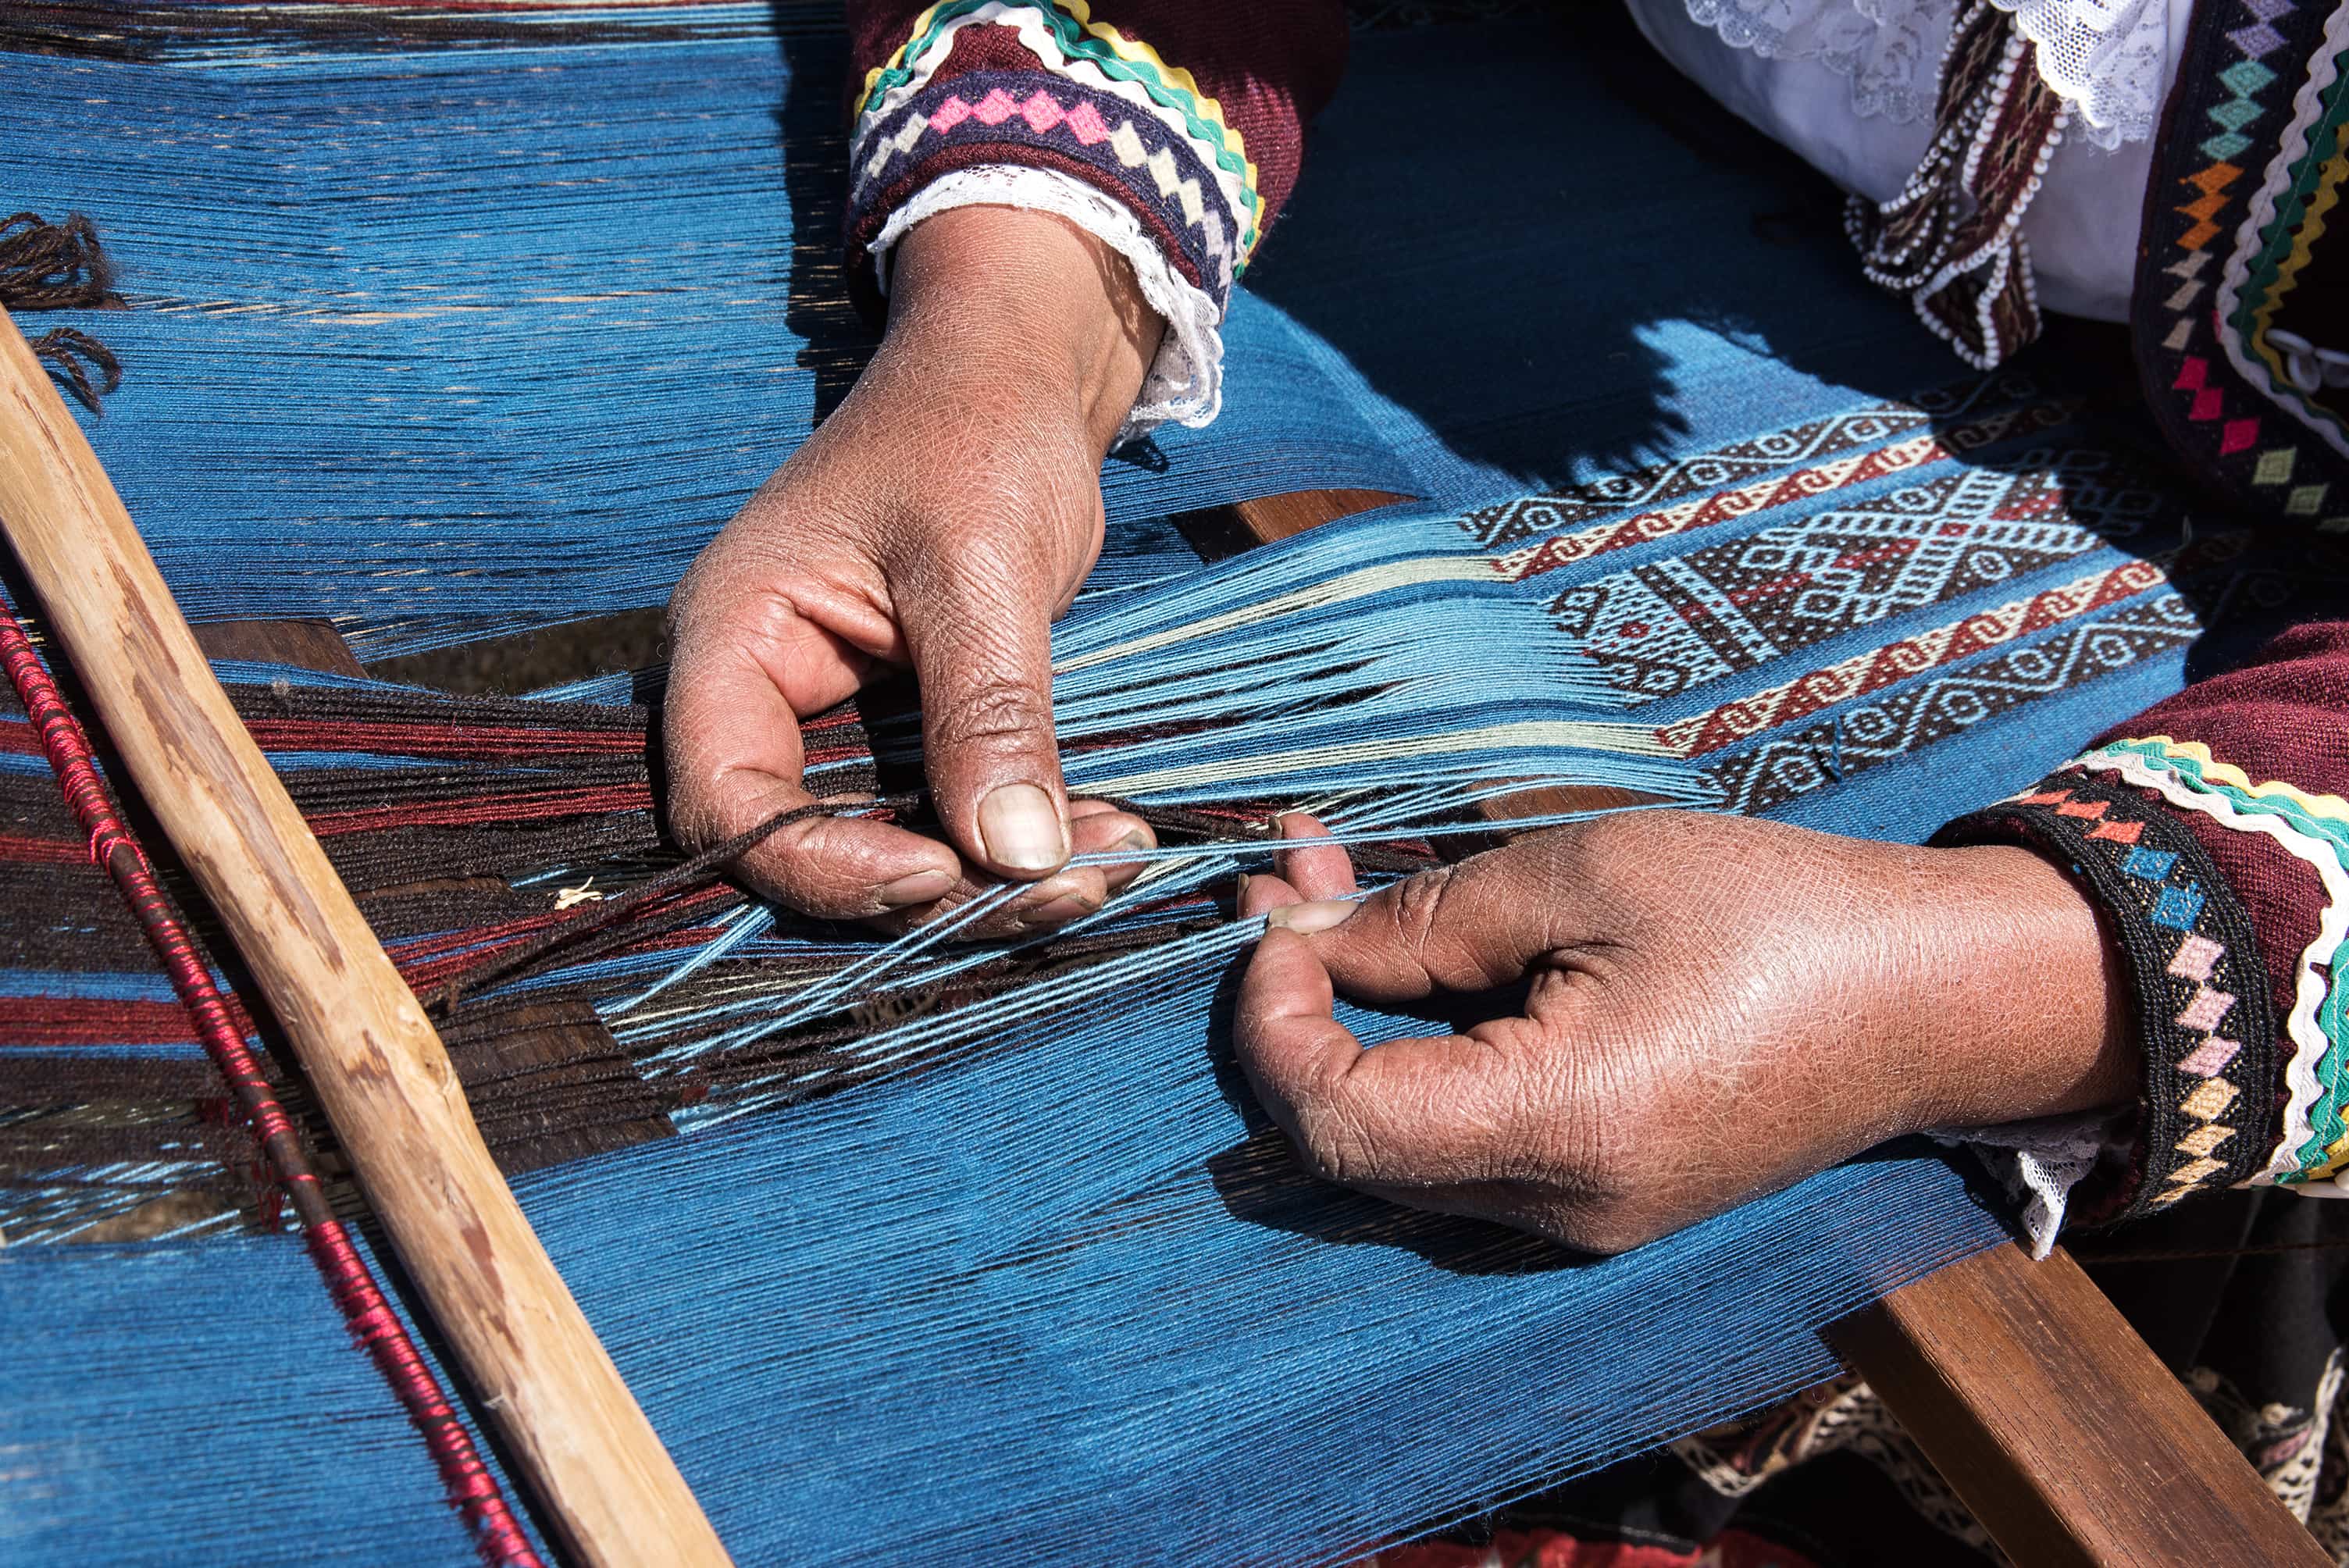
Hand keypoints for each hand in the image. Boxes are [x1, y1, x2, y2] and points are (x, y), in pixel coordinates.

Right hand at [666, 205, 1165, 932]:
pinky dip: (1016, 840)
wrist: (1018, 375)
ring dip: (991, 879)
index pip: (729, 803)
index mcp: (733, 638)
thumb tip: (1015, 856)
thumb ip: (988, 710)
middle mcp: (762, 695)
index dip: (822, 865)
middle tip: (1062, 888)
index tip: (942, 874)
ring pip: (885, 848)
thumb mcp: (982, 565)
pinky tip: (1102, 835)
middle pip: (804, 849)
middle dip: (931, 891)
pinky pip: (939, 817)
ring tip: (1106, 865)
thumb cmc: (976, 429)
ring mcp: (831, 718)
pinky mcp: (898, 730)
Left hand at [1233, 811, 2133, 1252]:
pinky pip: (1463, 1148)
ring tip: (1335, 899)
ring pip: (1399, 1149)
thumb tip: (1308, 944)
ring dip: (1350, 1027)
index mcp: (1563, 1129)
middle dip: (1298, 1010)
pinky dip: (1416, 1057)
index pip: (1336, 1120)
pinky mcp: (1601, 1198)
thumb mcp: (1590, 875)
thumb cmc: (1779, 914)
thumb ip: (1430, 919)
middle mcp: (1562, 1209)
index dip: (1273, 1023)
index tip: (1277, 921)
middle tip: (1289, 883)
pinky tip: (1414, 959)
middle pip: (1352, 1145)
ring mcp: (1583, 1220)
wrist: (1934, 997)